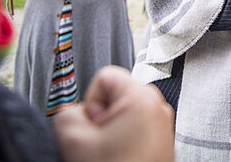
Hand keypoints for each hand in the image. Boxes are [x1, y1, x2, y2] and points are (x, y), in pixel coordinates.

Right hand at [53, 66, 174, 161]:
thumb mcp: (74, 142)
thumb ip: (66, 115)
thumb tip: (74, 114)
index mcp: (142, 98)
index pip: (105, 77)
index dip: (90, 102)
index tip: (92, 128)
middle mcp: (158, 108)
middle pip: (115, 97)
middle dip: (100, 120)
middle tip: (98, 146)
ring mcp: (163, 127)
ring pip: (124, 118)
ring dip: (110, 136)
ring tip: (109, 157)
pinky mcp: (163, 144)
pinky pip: (135, 133)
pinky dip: (124, 146)